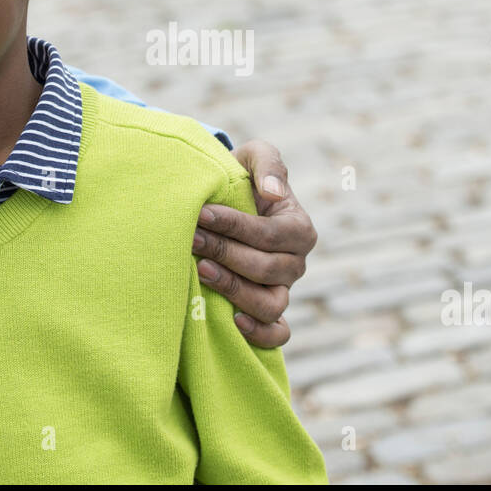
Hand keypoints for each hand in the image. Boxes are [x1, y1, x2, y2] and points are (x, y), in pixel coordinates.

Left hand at [192, 139, 317, 348]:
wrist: (226, 203)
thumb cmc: (242, 178)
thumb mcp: (256, 156)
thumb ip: (268, 164)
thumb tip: (274, 193)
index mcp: (299, 229)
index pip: (268, 234)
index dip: (234, 226)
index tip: (200, 214)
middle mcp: (295, 263)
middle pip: (265, 269)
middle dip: (224, 253)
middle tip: (190, 239)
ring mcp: (283, 290)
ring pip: (270, 304)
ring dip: (233, 289)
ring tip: (200, 271)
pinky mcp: (269, 312)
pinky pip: (276, 334)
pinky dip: (260, 333)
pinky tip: (232, 321)